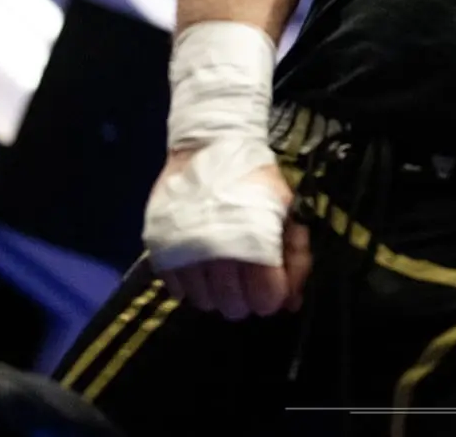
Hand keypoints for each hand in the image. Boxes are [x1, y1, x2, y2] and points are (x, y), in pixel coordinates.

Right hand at [144, 151, 313, 318]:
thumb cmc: (253, 180)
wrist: (207, 147)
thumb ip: (294, 256)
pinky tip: (199, 265)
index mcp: (255, 244)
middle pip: (233, 308)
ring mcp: (185, 255)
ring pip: (204, 303)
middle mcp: (218, 255)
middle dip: (245, 298)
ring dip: (216, 293)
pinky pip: (177, 291)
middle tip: (245, 278)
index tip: (270, 285)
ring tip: (221, 270)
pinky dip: (190, 285)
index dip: (271, 297)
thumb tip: (291, 304)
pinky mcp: (160, 251)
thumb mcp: (285, 209)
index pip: (265, 300)